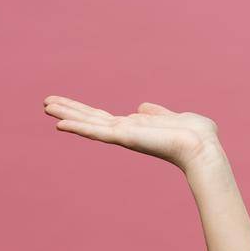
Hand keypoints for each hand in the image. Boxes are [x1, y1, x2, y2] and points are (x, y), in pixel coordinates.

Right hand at [42, 95, 223, 170]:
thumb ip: (157, 113)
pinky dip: (78, 127)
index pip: (103, 118)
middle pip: (90, 119)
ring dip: (67, 114)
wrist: (203, 148)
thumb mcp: (175, 118)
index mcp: (136, 127)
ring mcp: (124, 135)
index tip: (67, 104)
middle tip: (45, 102)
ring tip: (46, 105)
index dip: (84, 111)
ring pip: (89, 123)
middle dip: (69, 110)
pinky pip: (97, 132)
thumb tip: (142, 107)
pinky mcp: (126, 137)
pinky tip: (60, 123)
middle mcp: (126, 132)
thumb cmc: (198, 136)